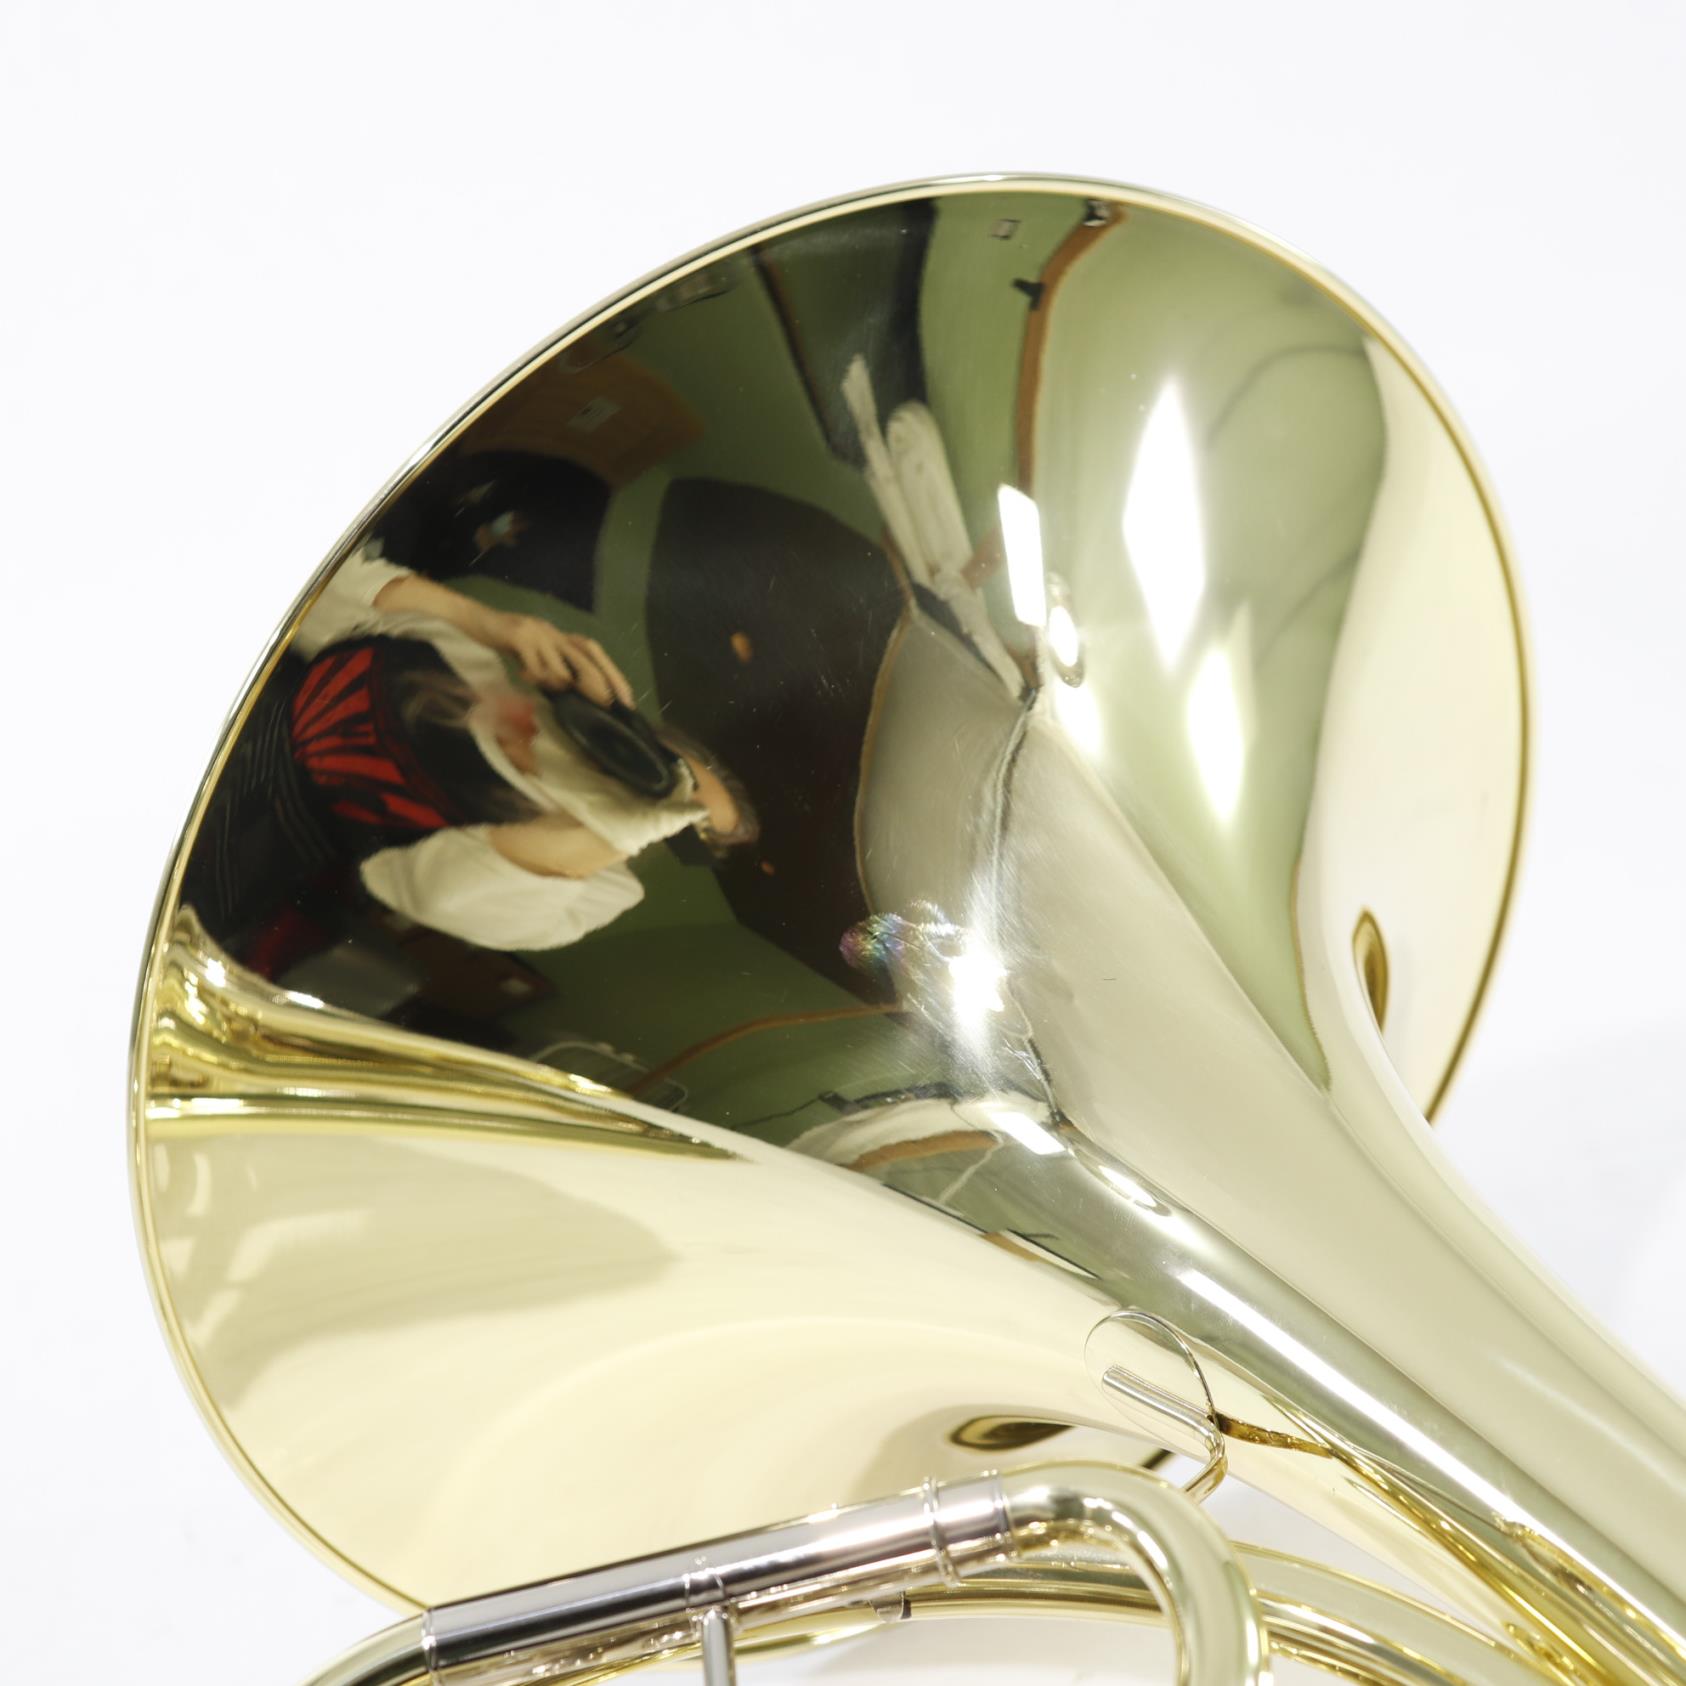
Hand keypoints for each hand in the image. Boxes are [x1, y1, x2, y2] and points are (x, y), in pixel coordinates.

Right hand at [491, 613, 634, 706]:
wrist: (475, 619)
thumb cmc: (505, 641)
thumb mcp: (532, 656)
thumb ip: (550, 671)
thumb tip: (568, 693)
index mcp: (560, 636)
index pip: (594, 653)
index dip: (613, 673)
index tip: (626, 699)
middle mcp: (554, 632)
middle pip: (587, 653)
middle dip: (601, 679)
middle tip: (609, 703)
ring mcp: (537, 631)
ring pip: (561, 659)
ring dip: (563, 680)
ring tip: (561, 692)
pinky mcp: (518, 634)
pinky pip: (534, 660)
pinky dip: (536, 674)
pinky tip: (527, 678)